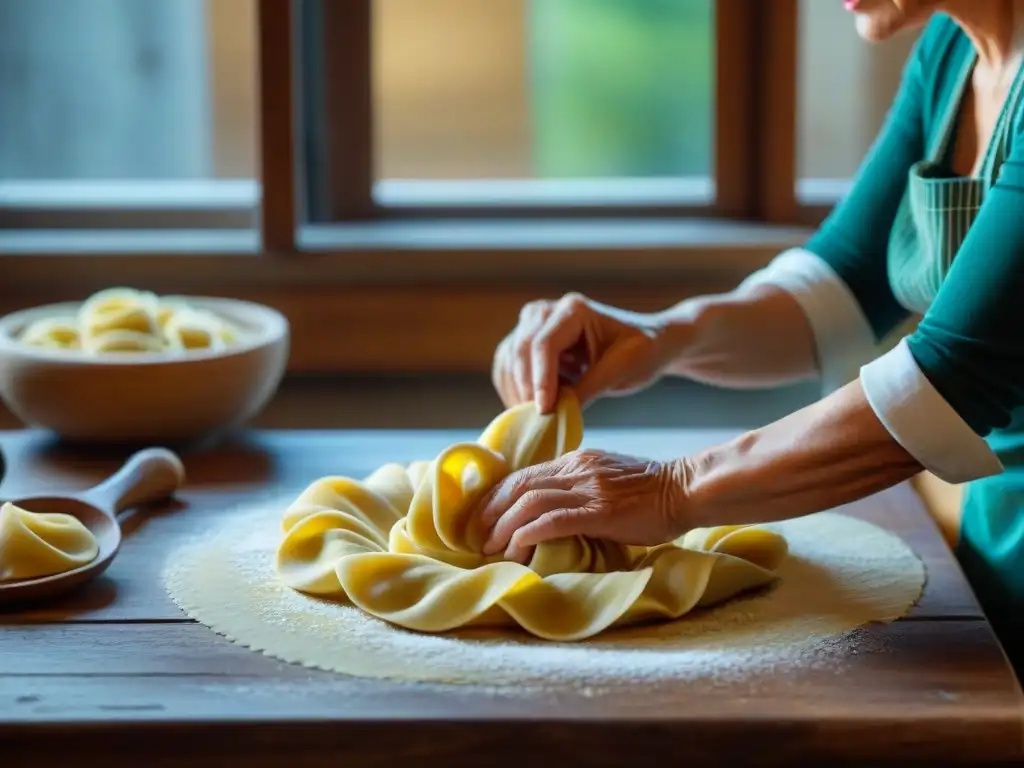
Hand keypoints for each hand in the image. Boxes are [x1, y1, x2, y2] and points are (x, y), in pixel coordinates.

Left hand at [471, 448, 687, 562]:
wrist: (685, 490)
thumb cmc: (652, 494)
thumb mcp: (609, 480)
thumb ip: (582, 487)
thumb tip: (554, 512)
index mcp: (577, 460)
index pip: (525, 474)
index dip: (497, 496)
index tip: (482, 517)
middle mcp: (577, 469)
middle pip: (519, 485)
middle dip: (491, 511)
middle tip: (477, 536)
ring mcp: (587, 488)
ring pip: (529, 501)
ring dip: (504, 526)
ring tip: (491, 548)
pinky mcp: (599, 511)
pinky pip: (553, 519)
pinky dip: (528, 533)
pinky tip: (516, 548)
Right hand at [491, 293, 674, 413]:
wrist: (648, 343)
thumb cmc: (641, 351)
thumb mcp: (620, 370)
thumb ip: (587, 389)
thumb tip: (554, 414)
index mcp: (574, 310)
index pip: (544, 344)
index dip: (541, 380)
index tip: (543, 411)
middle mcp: (548, 311)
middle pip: (521, 349)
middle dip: (525, 387)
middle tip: (535, 421)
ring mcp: (534, 325)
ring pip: (509, 357)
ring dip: (515, 389)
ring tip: (531, 419)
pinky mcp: (528, 342)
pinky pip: (508, 365)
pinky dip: (512, 388)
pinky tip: (525, 409)